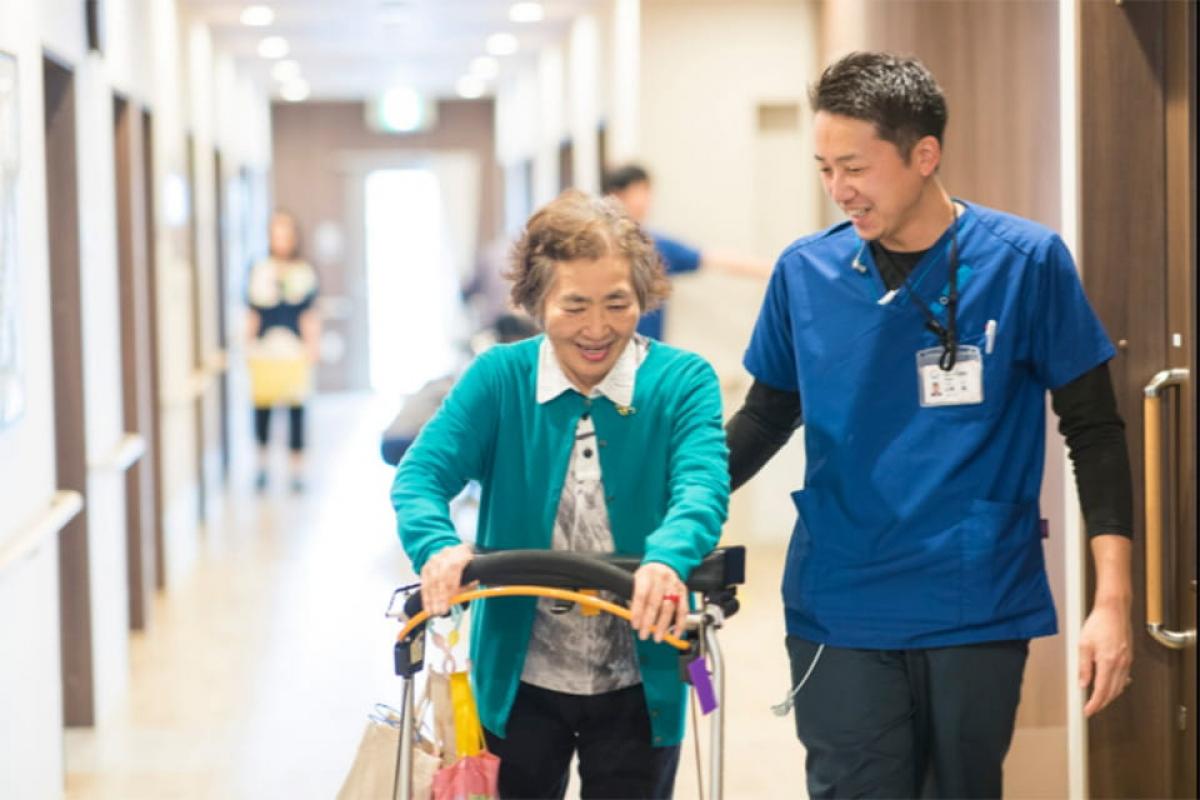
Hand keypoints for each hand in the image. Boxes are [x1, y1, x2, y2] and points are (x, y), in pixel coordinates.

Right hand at [419, 544, 474, 616]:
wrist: (457, 554)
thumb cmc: (466, 567)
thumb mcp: (473, 571)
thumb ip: (470, 583)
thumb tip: (469, 590)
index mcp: (460, 552)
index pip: (454, 568)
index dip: (452, 584)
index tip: (452, 599)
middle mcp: (445, 555)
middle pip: (441, 577)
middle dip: (440, 596)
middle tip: (441, 610)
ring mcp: (434, 560)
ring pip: (431, 582)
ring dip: (431, 599)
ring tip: (434, 612)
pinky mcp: (426, 567)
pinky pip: (424, 584)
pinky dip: (426, 597)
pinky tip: (427, 607)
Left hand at [630, 562, 687, 642]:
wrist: (665, 563)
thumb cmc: (648, 576)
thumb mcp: (636, 580)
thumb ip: (635, 598)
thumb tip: (635, 619)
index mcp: (646, 575)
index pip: (641, 594)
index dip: (637, 611)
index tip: (635, 625)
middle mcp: (661, 578)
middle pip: (655, 602)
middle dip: (648, 621)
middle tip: (644, 634)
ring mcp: (674, 585)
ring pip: (669, 607)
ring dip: (663, 625)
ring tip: (657, 637)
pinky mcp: (683, 591)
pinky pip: (683, 610)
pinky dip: (680, 624)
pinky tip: (676, 633)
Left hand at [1079, 596, 1132, 716]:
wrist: (1114, 611)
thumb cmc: (1098, 623)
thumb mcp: (1084, 645)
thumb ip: (1083, 667)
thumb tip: (1083, 683)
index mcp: (1108, 662)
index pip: (1101, 691)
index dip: (1095, 704)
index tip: (1088, 711)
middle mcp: (1120, 664)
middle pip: (1112, 692)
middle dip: (1102, 703)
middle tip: (1091, 708)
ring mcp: (1127, 661)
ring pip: (1120, 686)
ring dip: (1109, 696)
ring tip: (1098, 700)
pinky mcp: (1128, 657)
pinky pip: (1124, 677)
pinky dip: (1116, 686)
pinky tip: (1110, 685)